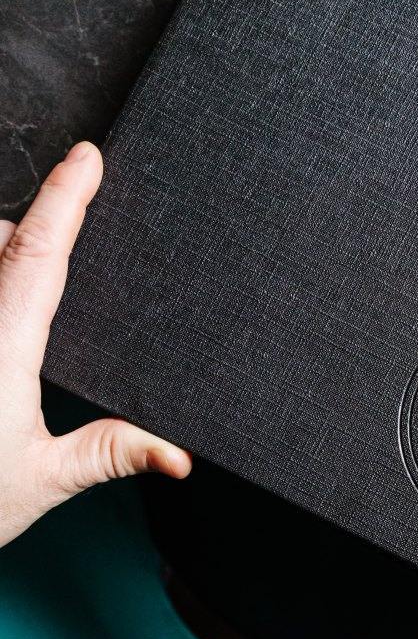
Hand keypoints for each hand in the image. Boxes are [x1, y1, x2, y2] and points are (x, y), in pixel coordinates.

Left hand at [0, 141, 191, 548]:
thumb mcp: (42, 481)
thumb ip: (111, 453)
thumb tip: (178, 456)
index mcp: (4, 349)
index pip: (38, 253)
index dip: (66, 198)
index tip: (88, 156)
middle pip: (1, 243)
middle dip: (32, 228)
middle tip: (71, 233)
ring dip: (5, 258)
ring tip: (33, 286)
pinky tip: (10, 327)